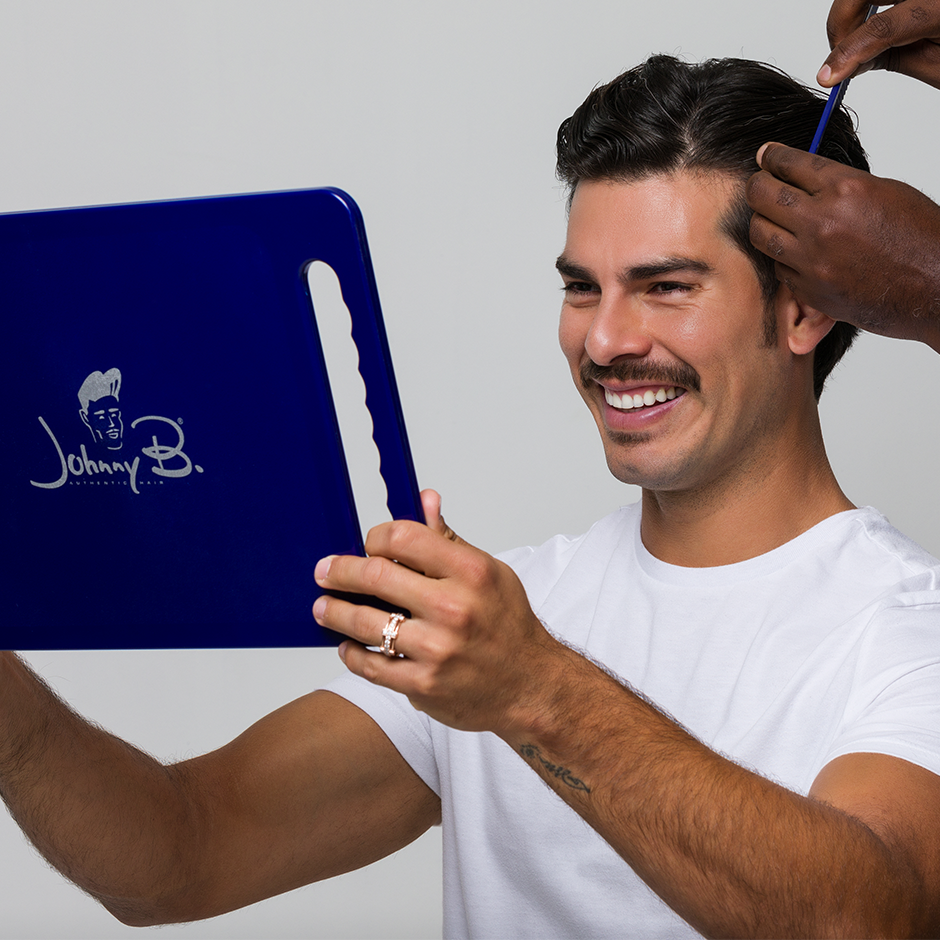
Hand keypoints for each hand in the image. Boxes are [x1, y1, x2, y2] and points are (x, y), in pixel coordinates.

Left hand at [312, 490, 565, 736]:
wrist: (533, 686)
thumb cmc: (509, 626)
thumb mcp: (489, 573)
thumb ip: (449, 540)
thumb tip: (425, 499)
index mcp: (471, 572)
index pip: (404, 537)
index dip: (376, 538)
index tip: (368, 544)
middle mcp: (454, 608)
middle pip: (376, 577)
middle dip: (339, 571)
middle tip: (324, 572)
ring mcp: (437, 649)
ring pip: (365, 623)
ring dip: (334, 612)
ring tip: (323, 608)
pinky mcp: (424, 684)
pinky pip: (372, 665)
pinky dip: (352, 653)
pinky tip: (348, 644)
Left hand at [747, 142, 939, 349]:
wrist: (935, 286)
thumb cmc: (920, 238)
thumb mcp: (885, 191)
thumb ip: (841, 184)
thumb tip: (805, 177)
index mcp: (847, 189)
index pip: (791, 163)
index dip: (772, 157)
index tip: (764, 155)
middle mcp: (823, 222)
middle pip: (764, 195)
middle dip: (756, 185)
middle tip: (758, 184)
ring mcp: (812, 258)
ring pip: (760, 233)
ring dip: (761, 221)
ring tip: (770, 218)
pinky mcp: (809, 288)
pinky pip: (778, 266)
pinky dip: (781, 257)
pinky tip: (794, 252)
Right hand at [820, 0, 939, 88]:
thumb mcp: (939, 66)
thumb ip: (894, 60)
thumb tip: (850, 64)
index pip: (883, 27)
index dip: (847, 53)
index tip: (827, 76)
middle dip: (841, 22)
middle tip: (840, 53)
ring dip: (851, 9)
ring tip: (856, 37)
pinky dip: (868, 2)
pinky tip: (871, 20)